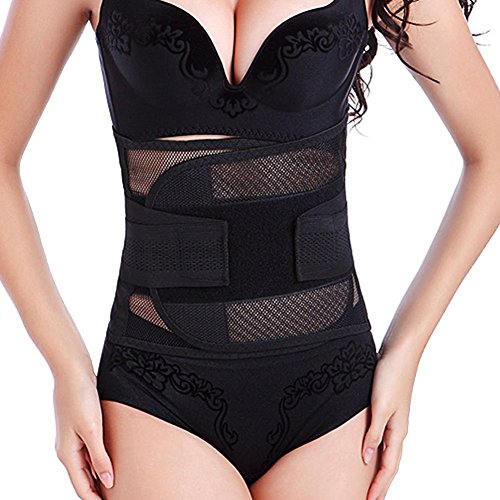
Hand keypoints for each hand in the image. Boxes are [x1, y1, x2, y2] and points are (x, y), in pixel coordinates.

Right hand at [53, 369, 113, 498]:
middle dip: (98, 489)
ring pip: (87, 464)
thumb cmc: (80, 398)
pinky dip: (99, 459)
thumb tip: (108, 481)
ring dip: (99, 474)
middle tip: (117, 496)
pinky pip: (90, 450)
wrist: (73, 372)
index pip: (81, 486)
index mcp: (67, 453)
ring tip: (116, 483)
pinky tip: (110, 459)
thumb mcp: (92, 429)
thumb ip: (99, 456)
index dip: (95, 498)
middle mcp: (68, 449)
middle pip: (83, 477)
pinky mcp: (81, 426)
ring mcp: (74, 437)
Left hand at [362, 347, 417, 499]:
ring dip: (378, 468)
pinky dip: (377, 450)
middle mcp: (397, 429)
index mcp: (397, 431)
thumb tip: (366, 459)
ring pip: (386, 451)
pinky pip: (382, 438)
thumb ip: (373, 433)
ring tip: (368, 482)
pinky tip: (369, 450)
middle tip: (369, 499)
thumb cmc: (389, 377)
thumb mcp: (379, 407)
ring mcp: (393, 419)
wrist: (398, 353)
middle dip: (380, 483)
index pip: (388, 467)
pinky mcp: (387, 409)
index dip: (379, 486)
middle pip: (389, 463)